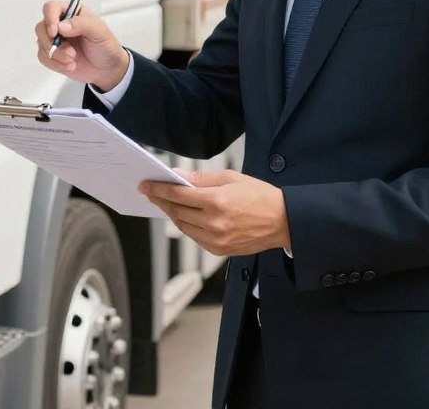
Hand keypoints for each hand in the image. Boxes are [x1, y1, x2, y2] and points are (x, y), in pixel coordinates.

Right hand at [34, 0, 129, 91]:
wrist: (107, 69)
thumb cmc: (106, 46)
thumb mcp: (99, 31)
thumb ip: (81, 24)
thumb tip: (61, 26)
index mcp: (72, 12)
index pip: (51, 8)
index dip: (50, 19)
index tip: (55, 32)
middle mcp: (61, 24)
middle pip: (41, 27)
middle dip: (53, 43)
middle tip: (71, 52)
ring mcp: (55, 40)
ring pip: (41, 44)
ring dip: (57, 55)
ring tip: (73, 59)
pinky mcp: (53, 54)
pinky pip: (44, 58)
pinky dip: (56, 64)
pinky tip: (70, 65)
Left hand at [139, 170, 290, 256]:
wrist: (282, 221)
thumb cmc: (260, 196)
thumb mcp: (231, 178)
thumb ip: (201, 180)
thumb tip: (179, 177)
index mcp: (217, 201)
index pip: (178, 194)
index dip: (159, 189)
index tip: (146, 185)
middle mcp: (214, 223)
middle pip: (177, 211)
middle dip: (161, 200)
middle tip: (150, 192)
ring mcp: (216, 240)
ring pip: (183, 226)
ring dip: (172, 213)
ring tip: (165, 202)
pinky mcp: (219, 250)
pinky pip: (194, 237)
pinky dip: (186, 226)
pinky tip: (183, 216)